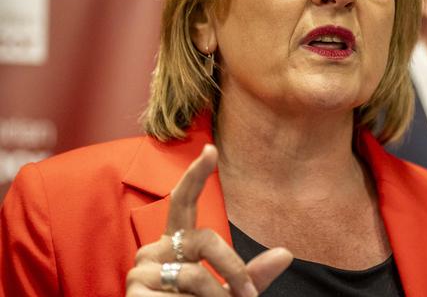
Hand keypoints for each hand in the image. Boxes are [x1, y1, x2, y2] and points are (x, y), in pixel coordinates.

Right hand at [126, 144, 292, 295]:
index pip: (183, 201)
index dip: (196, 175)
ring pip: (195, 275)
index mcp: (175, 242)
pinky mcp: (134, 292)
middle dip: (233, 267)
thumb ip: (250, 274)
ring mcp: (141, 270)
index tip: (211, 148)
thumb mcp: (227, 292)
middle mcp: (155, 249)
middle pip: (205, 240)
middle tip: (249, 296)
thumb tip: (286, 254)